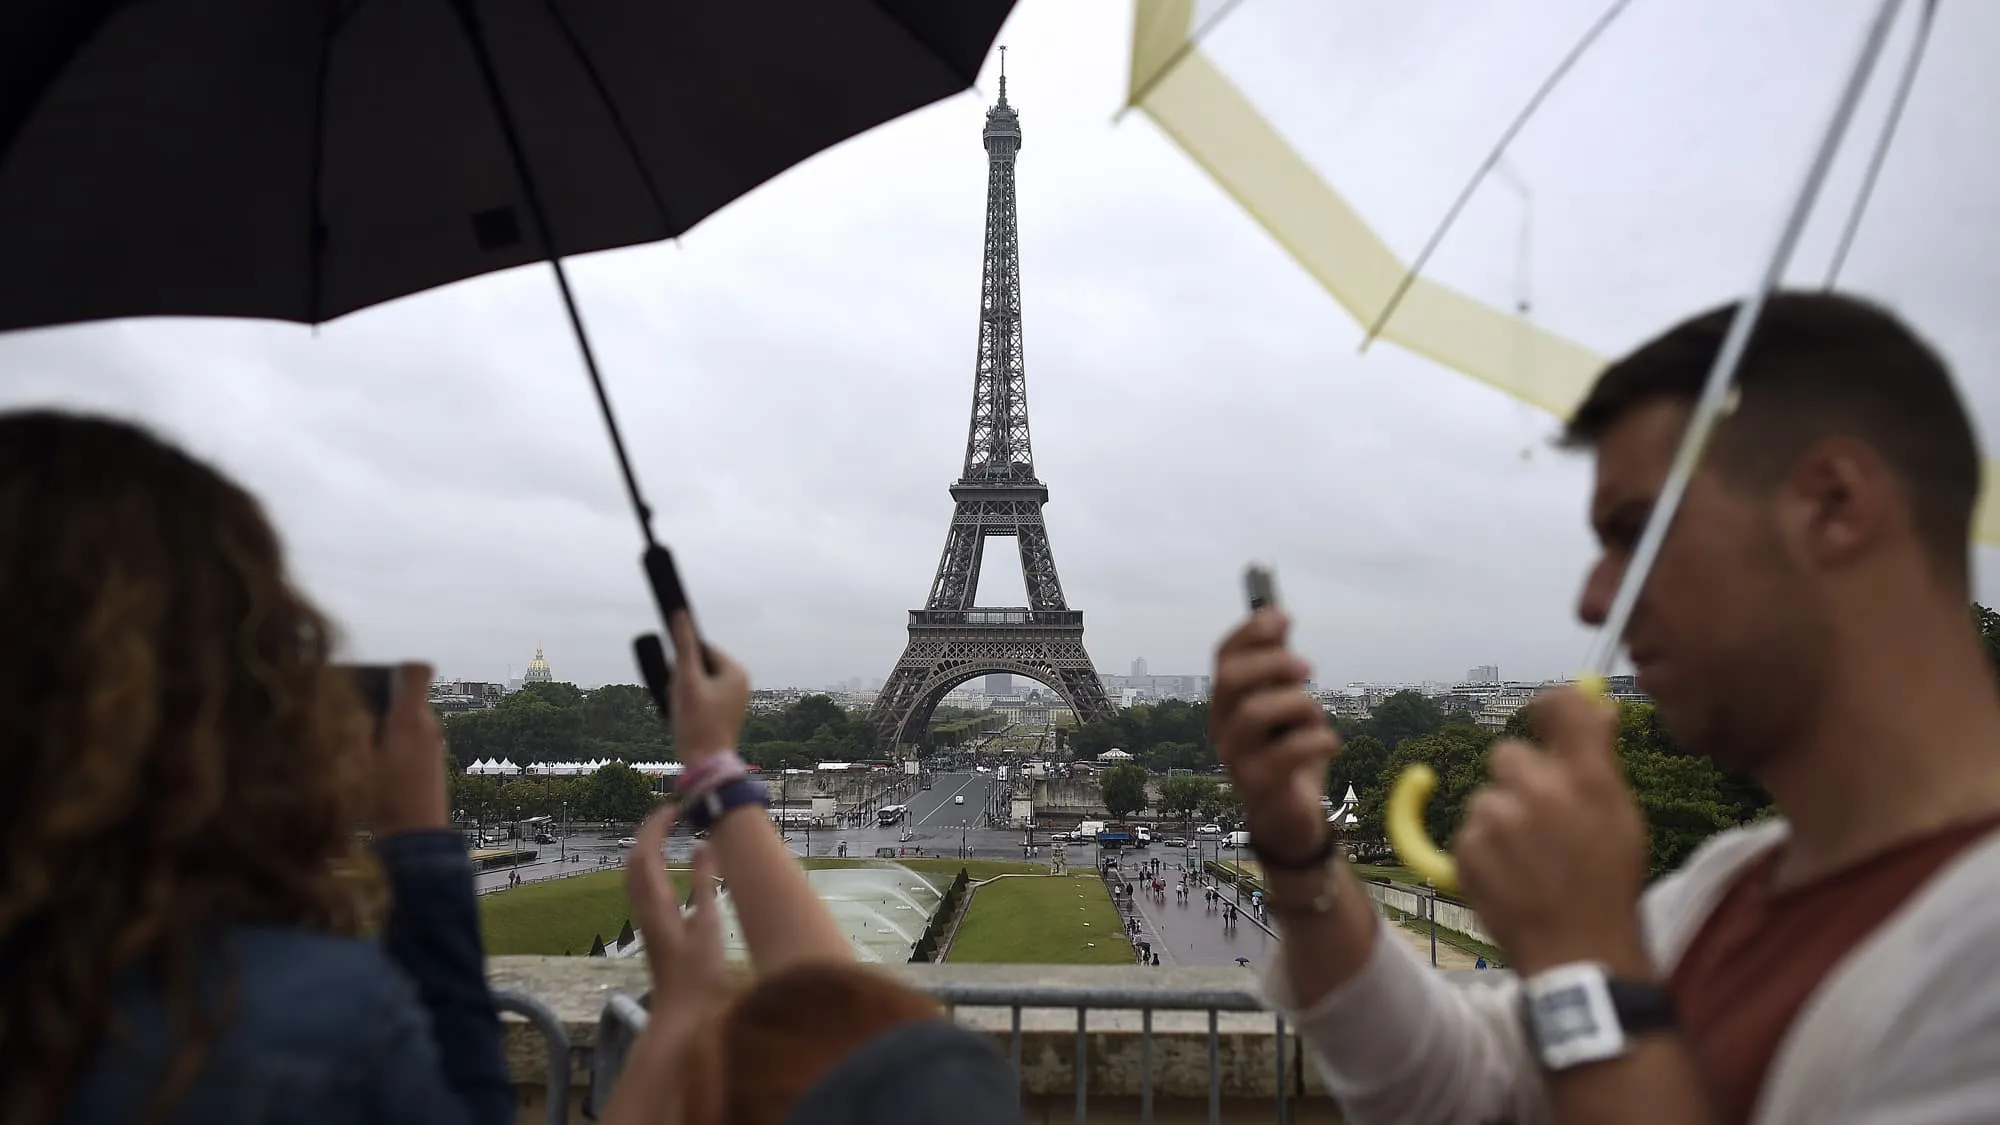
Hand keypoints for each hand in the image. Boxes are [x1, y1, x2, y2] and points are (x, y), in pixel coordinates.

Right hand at [367, 663, 447, 835]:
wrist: (418, 839)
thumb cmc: (386, 802)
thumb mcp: (359, 763)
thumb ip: (357, 728)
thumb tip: (357, 705)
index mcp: (409, 719)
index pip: (418, 671)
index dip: (399, 667)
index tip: (378, 677)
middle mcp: (429, 725)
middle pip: (406, 698)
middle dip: (382, 706)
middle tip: (355, 725)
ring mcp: (435, 742)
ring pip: (407, 720)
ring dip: (387, 728)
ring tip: (365, 753)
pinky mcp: (435, 759)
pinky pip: (413, 738)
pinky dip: (397, 744)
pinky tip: (381, 768)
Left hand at [626, 803, 728, 1034]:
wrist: (681, 1011)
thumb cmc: (699, 972)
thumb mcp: (708, 924)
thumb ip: (704, 884)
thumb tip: (703, 846)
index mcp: (656, 903)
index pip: (647, 853)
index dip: (656, 827)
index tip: (674, 809)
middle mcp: (644, 907)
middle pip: (634, 860)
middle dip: (647, 832)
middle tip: (670, 814)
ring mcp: (644, 918)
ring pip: (634, 874)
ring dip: (645, 848)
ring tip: (665, 832)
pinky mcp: (650, 927)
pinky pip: (640, 886)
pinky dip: (649, 865)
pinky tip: (664, 868)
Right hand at [666, 610, 748, 761]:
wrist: (705, 765)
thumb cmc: (696, 724)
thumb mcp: (686, 682)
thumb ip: (683, 646)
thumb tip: (680, 614)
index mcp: (736, 672)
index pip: (703, 649)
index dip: (683, 660)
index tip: (674, 677)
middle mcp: (740, 683)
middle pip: (700, 666)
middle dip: (683, 678)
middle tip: (679, 698)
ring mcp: (735, 699)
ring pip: (699, 683)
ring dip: (684, 691)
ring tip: (682, 710)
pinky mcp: (726, 713)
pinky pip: (703, 698)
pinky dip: (689, 703)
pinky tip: (683, 718)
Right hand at [1210, 610, 1337, 861]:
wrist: (1290, 818)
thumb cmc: (1288, 757)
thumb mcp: (1285, 708)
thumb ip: (1280, 671)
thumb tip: (1279, 618)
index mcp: (1227, 703)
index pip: (1224, 657)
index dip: (1251, 632)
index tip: (1284, 616)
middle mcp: (1223, 727)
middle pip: (1231, 680)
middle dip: (1273, 663)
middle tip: (1308, 667)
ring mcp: (1237, 757)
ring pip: (1255, 714)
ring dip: (1297, 703)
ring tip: (1316, 714)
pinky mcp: (1260, 785)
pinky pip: (1287, 753)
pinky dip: (1316, 740)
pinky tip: (1329, 741)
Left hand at [1453, 686, 1650, 975]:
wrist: (1579, 952)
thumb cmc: (1608, 884)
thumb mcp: (1622, 817)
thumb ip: (1601, 758)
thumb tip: (1596, 707)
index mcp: (1586, 778)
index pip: (1557, 706)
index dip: (1550, 706)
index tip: (1548, 717)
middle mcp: (1538, 790)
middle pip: (1507, 754)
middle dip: (1520, 779)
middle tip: (1542, 815)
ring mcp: (1496, 820)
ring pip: (1486, 799)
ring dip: (1501, 819)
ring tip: (1530, 860)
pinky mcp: (1467, 850)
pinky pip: (1469, 833)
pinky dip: (1483, 851)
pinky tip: (1511, 877)